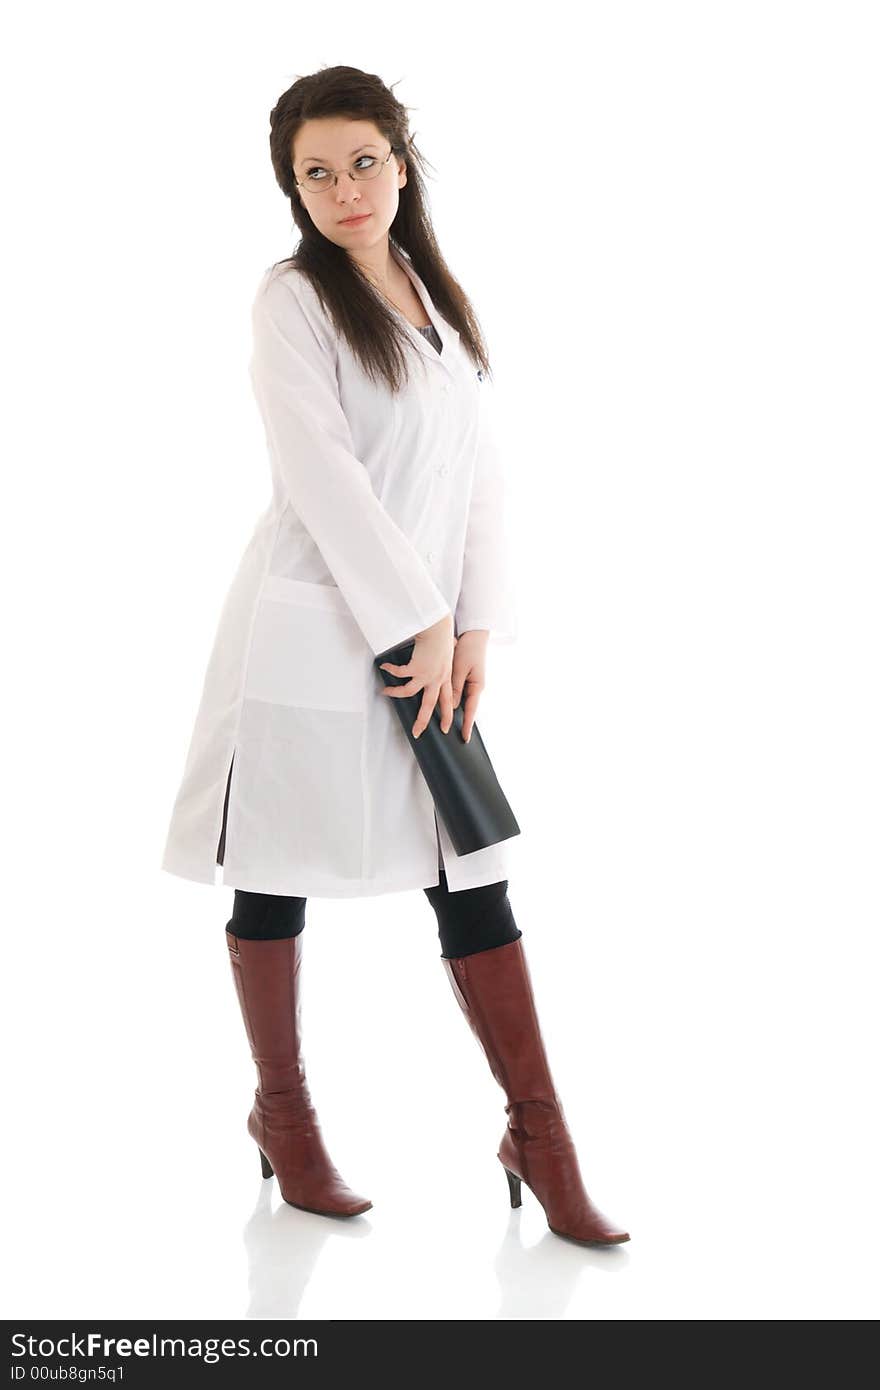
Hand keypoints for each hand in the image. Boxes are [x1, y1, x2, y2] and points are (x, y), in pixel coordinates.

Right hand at [378, 613, 454, 738]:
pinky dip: (391, 670)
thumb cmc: (443, 636)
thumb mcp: (447, 653)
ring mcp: (426, 674)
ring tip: (385, 692)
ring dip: (395, 692)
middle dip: (422, 721)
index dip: (445, 715)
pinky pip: (399, 673)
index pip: (447, 702)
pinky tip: (384, 666)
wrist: (439, 628)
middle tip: (417, 733)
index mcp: (445, 677)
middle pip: (429, 706)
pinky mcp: (416, 667)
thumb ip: (444, 660)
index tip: (443, 727)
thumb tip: (443, 657)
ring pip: (409, 692)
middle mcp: (437, 679)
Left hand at [450, 630, 488, 742]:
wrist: (473, 635)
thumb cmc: (469, 649)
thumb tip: (453, 706)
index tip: (464, 738)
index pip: (471, 710)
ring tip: (443, 721)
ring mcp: (470, 683)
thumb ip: (456, 687)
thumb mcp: (460, 669)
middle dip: (458, 722)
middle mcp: (474, 688)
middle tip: (453, 735)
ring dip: (451, 709)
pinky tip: (442, 702)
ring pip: (459, 701)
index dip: (467, 725)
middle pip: (465, 709)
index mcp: (477, 687)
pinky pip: (457, 692)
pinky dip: (450, 697)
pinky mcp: (464, 678)